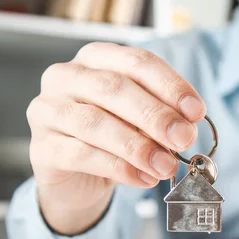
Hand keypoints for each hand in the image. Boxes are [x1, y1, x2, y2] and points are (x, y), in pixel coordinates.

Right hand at [27, 42, 205, 234]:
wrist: (79, 179)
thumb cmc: (115, 139)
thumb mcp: (143, 123)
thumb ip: (161, 119)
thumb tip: (185, 128)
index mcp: (97, 58)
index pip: (137, 62)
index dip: (170, 86)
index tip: (196, 111)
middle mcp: (66, 76)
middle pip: (114, 88)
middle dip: (156, 115)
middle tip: (184, 138)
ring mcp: (48, 110)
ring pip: (96, 123)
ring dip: (138, 147)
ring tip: (166, 166)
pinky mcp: (42, 148)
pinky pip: (82, 155)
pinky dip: (119, 168)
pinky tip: (144, 179)